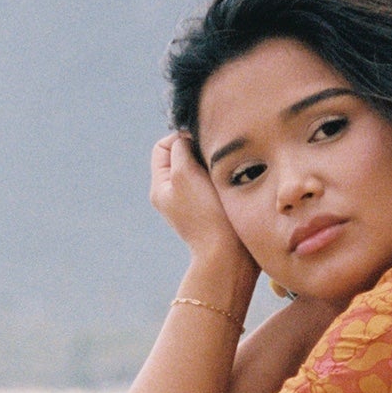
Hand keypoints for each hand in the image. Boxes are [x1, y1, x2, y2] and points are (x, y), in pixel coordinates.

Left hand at [150, 133, 254, 268]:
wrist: (229, 254)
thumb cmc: (205, 213)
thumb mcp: (184, 173)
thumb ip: (180, 149)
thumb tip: (187, 139)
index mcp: (160, 186)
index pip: (163, 146)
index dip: (182, 138)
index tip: (202, 145)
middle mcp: (173, 194)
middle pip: (182, 156)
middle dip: (199, 152)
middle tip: (214, 159)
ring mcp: (193, 202)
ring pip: (201, 168)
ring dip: (213, 165)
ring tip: (224, 172)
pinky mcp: (212, 208)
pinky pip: (214, 182)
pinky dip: (222, 177)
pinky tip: (232, 183)